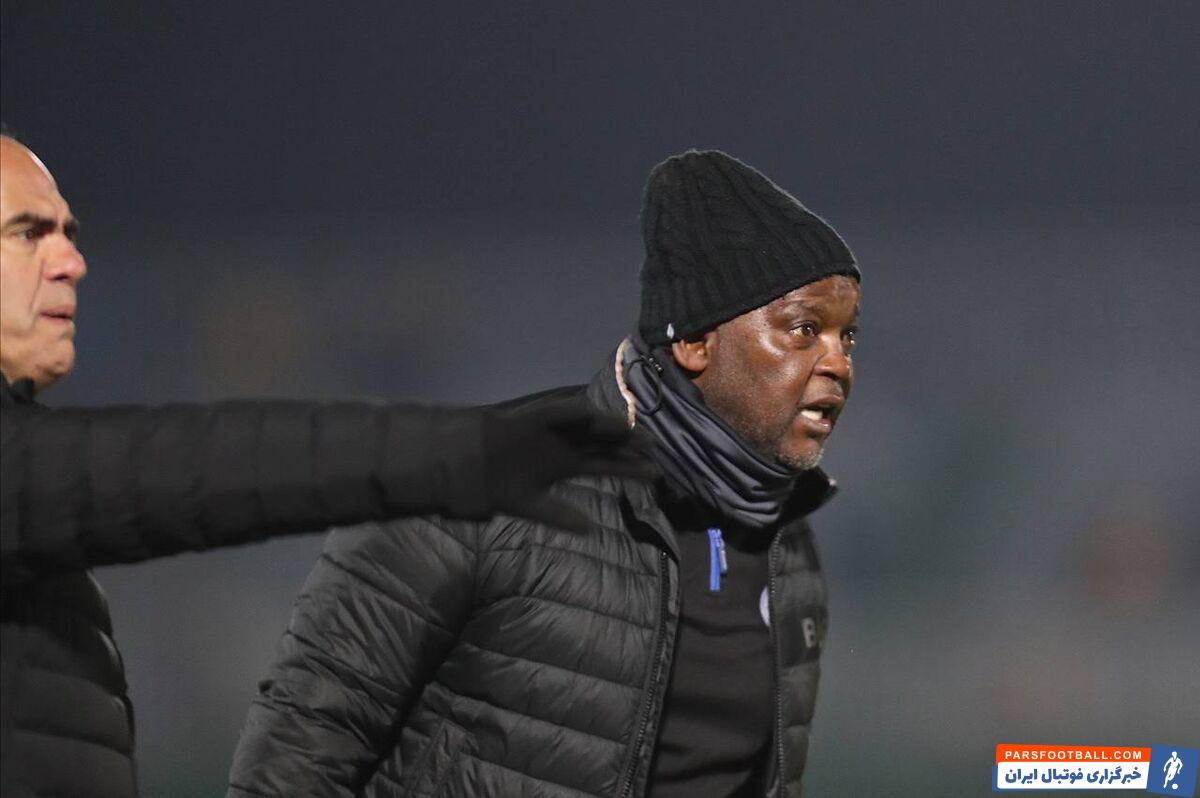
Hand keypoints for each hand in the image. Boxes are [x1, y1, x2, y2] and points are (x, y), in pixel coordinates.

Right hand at [479, 400, 654, 531]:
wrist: (464, 470)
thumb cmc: (496, 486)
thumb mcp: (532, 505)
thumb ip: (559, 515)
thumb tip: (589, 529)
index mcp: (564, 465)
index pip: (604, 464)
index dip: (628, 468)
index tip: (655, 473)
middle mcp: (563, 445)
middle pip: (603, 443)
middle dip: (628, 446)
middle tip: (654, 450)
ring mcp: (551, 431)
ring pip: (589, 427)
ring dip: (609, 427)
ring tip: (632, 432)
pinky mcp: (534, 418)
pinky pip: (560, 413)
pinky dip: (578, 414)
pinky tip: (598, 418)